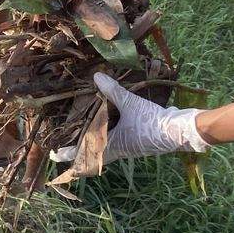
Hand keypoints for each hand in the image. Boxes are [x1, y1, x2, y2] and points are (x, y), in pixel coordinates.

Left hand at [54, 73, 208, 162]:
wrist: (179, 131)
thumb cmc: (152, 122)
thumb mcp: (130, 104)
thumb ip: (113, 91)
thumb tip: (96, 76)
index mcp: (112, 146)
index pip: (84, 155)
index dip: (68, 156)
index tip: (54, 154)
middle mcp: (118, 150)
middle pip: (92, 155)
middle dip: (78, 150)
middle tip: (64, 143)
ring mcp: (128, 147)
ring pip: (104, 148)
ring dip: (92, 143)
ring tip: (81, 133)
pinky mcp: (137, 141)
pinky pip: (116, 141)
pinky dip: (107, 135)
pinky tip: (107, 125)